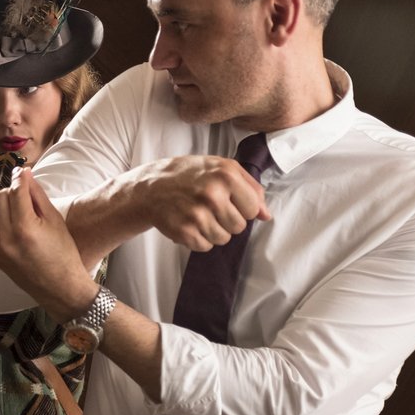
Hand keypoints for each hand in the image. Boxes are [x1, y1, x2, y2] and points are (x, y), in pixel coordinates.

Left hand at [0, 167, 97, 318]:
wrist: (61, 289)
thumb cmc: (64, 253)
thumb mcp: (55, 220)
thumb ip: (37, 195)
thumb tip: (25, 175)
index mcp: (24, 228)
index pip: (15, 191)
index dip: (19, 177)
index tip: (23, 170)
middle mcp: (6, 239)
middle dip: (11, 190)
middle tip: (25, 191)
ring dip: (4, 203)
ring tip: (22, 208)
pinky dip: (1, 219)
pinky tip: (17, 224)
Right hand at [132, 155, 270, 251]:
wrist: (149, 188)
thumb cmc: (187, 175)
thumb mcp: (220, 167)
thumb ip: (249, 187)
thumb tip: (265, 215)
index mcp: (225, 175)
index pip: (252, 208)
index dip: (240, 206)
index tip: (225, 199)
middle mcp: (213, 194)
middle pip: (239, 227)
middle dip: (226, 220)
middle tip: (208, 207)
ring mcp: (198, 214)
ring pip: (223, 239)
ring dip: (212, 231)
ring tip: (197, 214)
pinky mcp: (185, 231)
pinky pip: (205, 246)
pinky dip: (198, 239)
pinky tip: (188, 223)